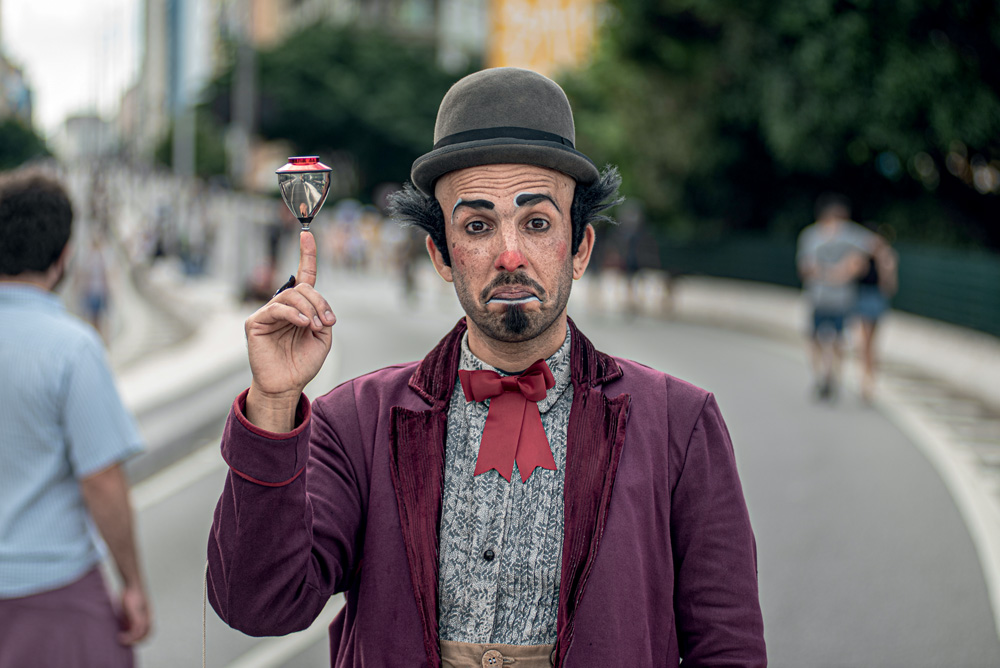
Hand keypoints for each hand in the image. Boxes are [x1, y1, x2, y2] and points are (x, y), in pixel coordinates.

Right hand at [117, 584, 151, 644]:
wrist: (133, 584)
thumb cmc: (131, 595)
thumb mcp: (131, 609)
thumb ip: (131, 618)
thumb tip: (126, 627)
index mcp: (149, 616)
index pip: (150, 632)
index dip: (143, 638)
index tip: (132, 641)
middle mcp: (149, 617)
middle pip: (147, 635)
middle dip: (137, 642)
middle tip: (127, 643)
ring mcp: (144, 617)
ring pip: (139, 634)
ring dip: (130, 640)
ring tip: (121, 640)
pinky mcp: (137, 615)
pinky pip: (135, 630)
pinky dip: (128, 636)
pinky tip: (120, 636)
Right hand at [245, 231, 336, 429]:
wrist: (286, 385)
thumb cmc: (303, 363)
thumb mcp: (323, 338)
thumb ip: (322, 316)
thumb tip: (315, 305)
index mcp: (300, 307)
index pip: (304, 276)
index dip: (306, 255)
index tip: (307, 234)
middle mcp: (283, 306)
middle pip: (303, 287)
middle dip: (320, 302)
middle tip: (328, 322)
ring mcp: (268, 313)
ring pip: (291, 295)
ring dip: (309, 308)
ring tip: (314, 326)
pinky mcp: (256, 322)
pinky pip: (277, 308)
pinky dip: (293, 313)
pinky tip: (303, 323)